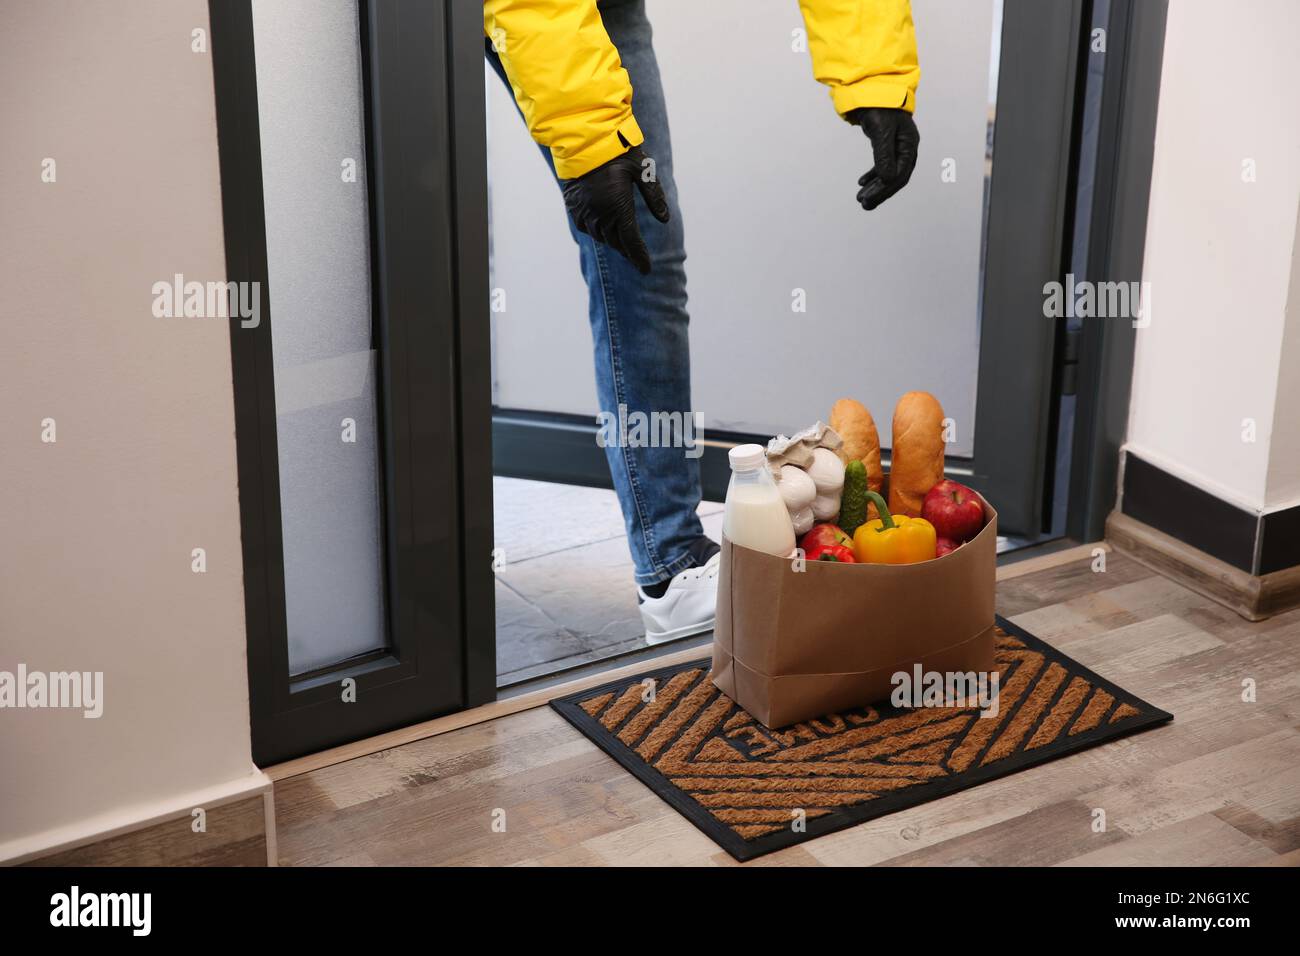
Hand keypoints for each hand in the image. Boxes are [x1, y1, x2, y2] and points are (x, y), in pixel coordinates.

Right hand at [561, 146, 669, 273]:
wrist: (582, 139)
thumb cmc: (618, 151)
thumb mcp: (643, 170)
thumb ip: (654, 196)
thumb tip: (665, 219)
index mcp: (619, 208)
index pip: (631, 242)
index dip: (639, 257)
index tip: (646, 270)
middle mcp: (600, 215)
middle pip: (616, 242)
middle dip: (627, 251)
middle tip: (636, 257)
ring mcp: (584, 212)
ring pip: (600, 236)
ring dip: (612, 241)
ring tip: (622, 244)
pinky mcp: (573, 206)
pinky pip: (585, 226)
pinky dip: (596, 230)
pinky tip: (602, 228)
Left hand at [849, 108, 919, 210]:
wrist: (872, 88)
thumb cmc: (880, 107)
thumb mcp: (881, 132)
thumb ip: (884, 155)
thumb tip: (887, 179)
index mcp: (909, 145)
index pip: (900, 175)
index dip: (885, 190)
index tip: (869, 200)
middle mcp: (906, 147)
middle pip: (895, 177)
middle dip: (879, 192)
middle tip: (863, 204)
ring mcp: (897, 146)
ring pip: (888, 173)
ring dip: (875, 186)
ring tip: (861, 198)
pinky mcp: (887, 144)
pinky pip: (883, 165)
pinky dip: (873, 175)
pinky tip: (862, 183)